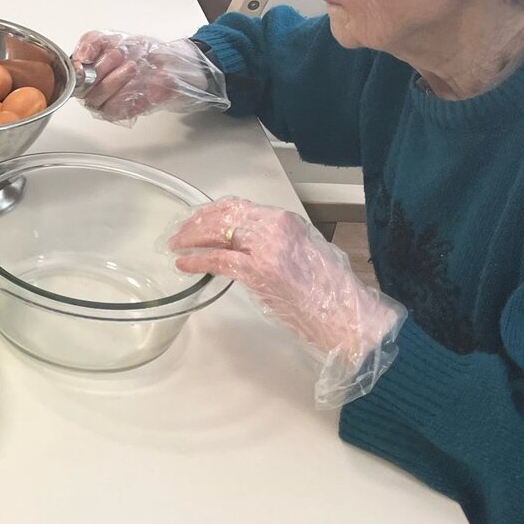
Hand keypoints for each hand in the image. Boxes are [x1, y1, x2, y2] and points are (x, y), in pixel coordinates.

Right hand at [72, 32, 227, 123]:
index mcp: (84, 72)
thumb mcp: (111, 37)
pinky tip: (136, 80)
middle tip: (117, 55)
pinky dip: (125, 93)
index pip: (71, 76)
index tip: (87, 61)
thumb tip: (79, 57)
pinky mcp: (121, 112)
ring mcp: (106, 103)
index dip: (77, 70)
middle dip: (101, 69)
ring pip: (98, 99)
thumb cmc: (139, 52)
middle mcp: (91, 90)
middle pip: (83, 89)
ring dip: (115, 80)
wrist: (167, 62)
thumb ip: (91, 42)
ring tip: (131, 66)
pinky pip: (114, 108)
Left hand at [168, 198, 405, 406]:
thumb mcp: (302, 253)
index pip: (237, 207)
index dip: (210, 212)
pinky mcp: (260, 272)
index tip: (194, 220)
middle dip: (194, 223)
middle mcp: (275, 227)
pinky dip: (197, 260)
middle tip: (177, 234)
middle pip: (223, 216)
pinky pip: (219, 260)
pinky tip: (184, 264)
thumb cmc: (329, 293)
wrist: (347, 317)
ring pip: (217, 233)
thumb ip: (273, 243)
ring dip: (190, 239)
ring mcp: (267, 248)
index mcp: (285, 221)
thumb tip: (243, 244)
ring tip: (175, 247)